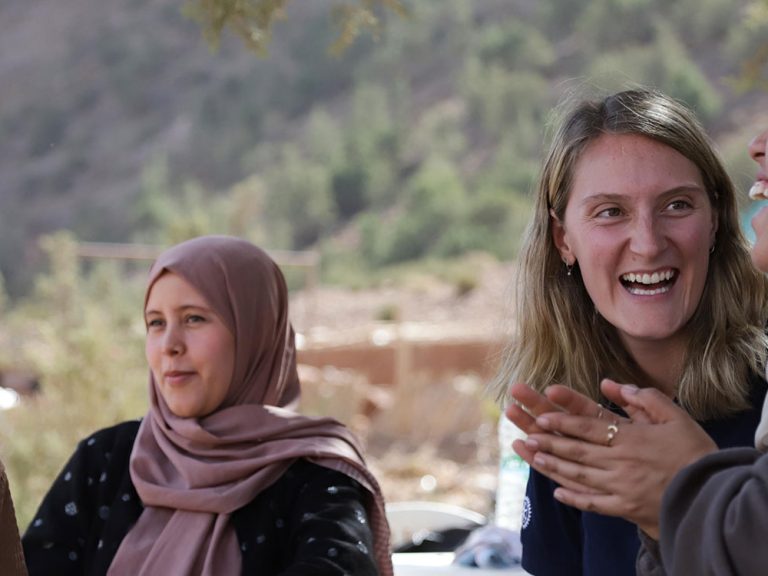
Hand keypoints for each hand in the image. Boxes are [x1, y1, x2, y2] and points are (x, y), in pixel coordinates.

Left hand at [525, 380, 716, 537]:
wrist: (712, 495)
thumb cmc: (695, 452)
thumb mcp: (675, 417)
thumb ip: (644, 398)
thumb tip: (612, 384)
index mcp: (630, 439)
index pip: (589, 427)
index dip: (563, 421)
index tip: (541, 416)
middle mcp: (620, 462)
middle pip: (577, 450)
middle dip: (549, 442)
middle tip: (527, 435)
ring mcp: (620, 487)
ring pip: (579, 475)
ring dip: (553, 466)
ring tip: (533, 457)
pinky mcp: (625, 508)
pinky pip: (593, 504)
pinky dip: (573, 498)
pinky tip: (557, 493)